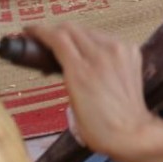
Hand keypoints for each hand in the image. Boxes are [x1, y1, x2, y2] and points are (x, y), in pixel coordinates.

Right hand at [26, 24, 154, 157]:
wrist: (132, 132)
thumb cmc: (100, 127)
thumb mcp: (71, 101)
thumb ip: (65, 75)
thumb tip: (59, 61)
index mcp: (81, 71)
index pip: (57, 37)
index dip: (40, 31)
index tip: (30, 31)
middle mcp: (101, 56)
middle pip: (72, 28)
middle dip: (56, 31)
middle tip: (45, 39)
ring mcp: (118, 51)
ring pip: (89, 31)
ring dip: (76, 36)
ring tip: (70, 50)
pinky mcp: (131, 51)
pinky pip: (107, 39)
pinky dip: (96, 44)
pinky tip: (93, 56)